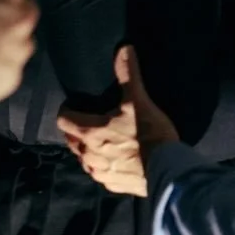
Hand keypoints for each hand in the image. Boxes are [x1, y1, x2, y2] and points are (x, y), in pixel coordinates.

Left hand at [58, 46, 177, 196]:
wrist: (169, 170)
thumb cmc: (150, 134)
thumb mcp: (138, 100)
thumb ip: (128, 74)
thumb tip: (124, 48)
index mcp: (89, 133)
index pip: (64, 119)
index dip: (68, 110)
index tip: (76, 105)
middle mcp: (88, 156)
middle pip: (72, 141)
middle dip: (77, 131)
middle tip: (90, 122)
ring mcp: (101, 173)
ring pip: (85, 161)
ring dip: (89, 151)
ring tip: (103, 143)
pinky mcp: (114, 186)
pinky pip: (102, 176)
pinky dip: (105, 168)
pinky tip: (117, 162)